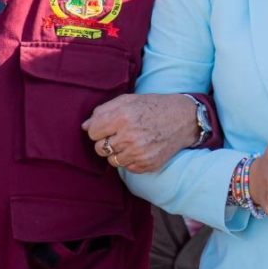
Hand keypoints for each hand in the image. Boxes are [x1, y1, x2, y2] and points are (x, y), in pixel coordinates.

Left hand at [83, 93, 197, 173]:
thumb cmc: (153, 106)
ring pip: (112, 161)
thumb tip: (84, 126)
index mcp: (122, 117)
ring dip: (118, 152)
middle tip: (120, 134)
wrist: (183, 118)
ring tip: (131, 141)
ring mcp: (139, 153)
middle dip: (106, 142)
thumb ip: (103, 111)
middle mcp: (129, 136)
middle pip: (99, 149)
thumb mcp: (128, 100)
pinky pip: (127, 168)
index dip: (98, 129)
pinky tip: (141, 149)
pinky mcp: (147, 164)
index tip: (108, 126)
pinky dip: (131, 160)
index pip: (92, 132)